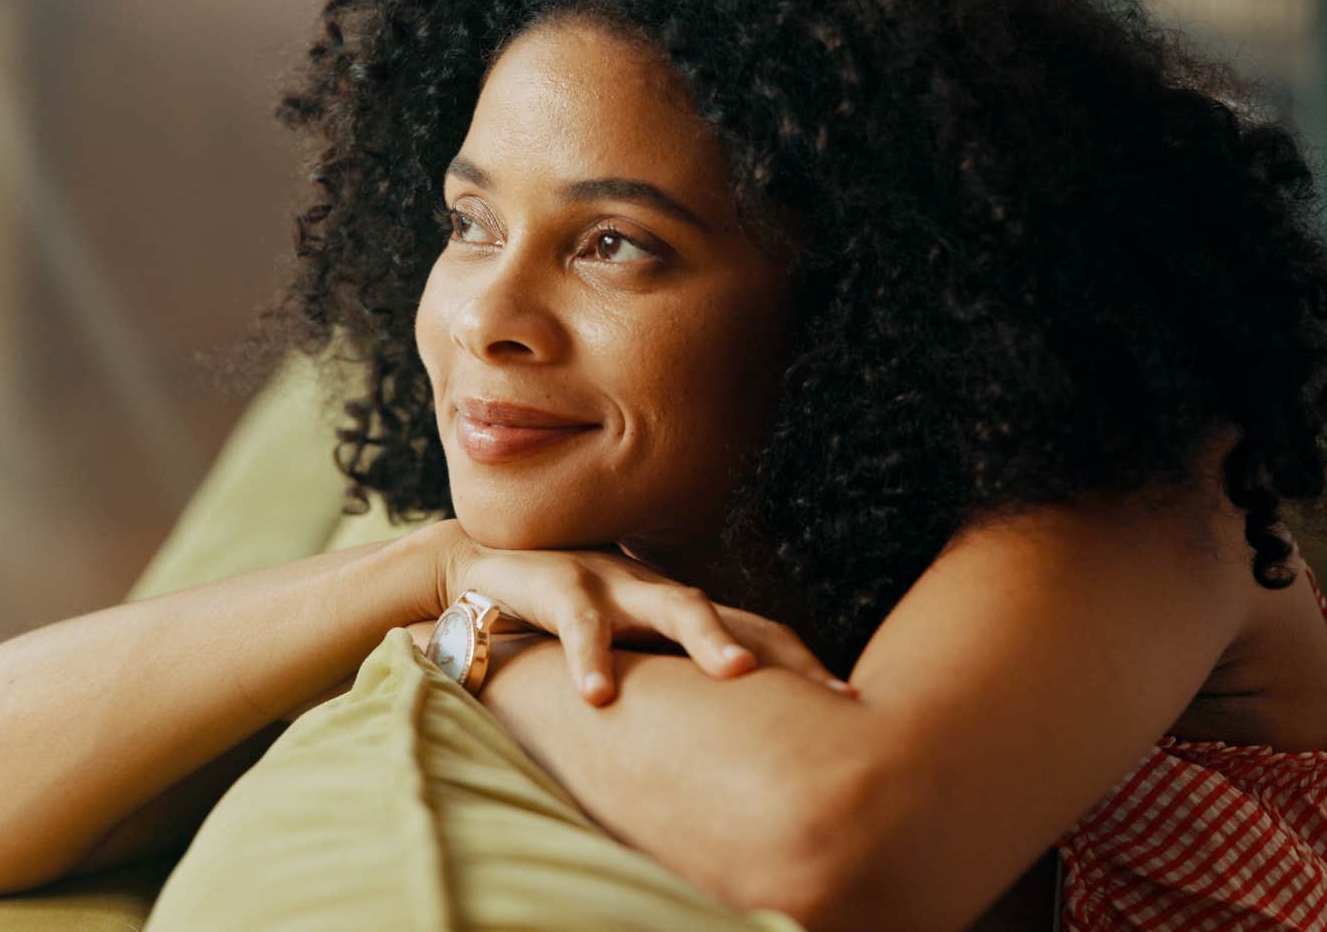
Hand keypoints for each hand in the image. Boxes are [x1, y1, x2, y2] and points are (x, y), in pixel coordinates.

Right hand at [405, 519, 856, 706]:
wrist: (472, 569)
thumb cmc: (556, 621)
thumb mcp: (618, 652)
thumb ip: (663, 687)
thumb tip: (717, 758)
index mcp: (676, 613)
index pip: (759, 636)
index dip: (804, 668)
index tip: (854, 706)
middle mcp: (658, 593)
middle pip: (741, 617)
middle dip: (786, 653)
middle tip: (830, 693)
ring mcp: (614, 582)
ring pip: (675, 603)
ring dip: (709, 636)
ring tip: (738, 671)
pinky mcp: (557, 583)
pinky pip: (580, 622)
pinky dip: (590, 659)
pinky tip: (598, 696)